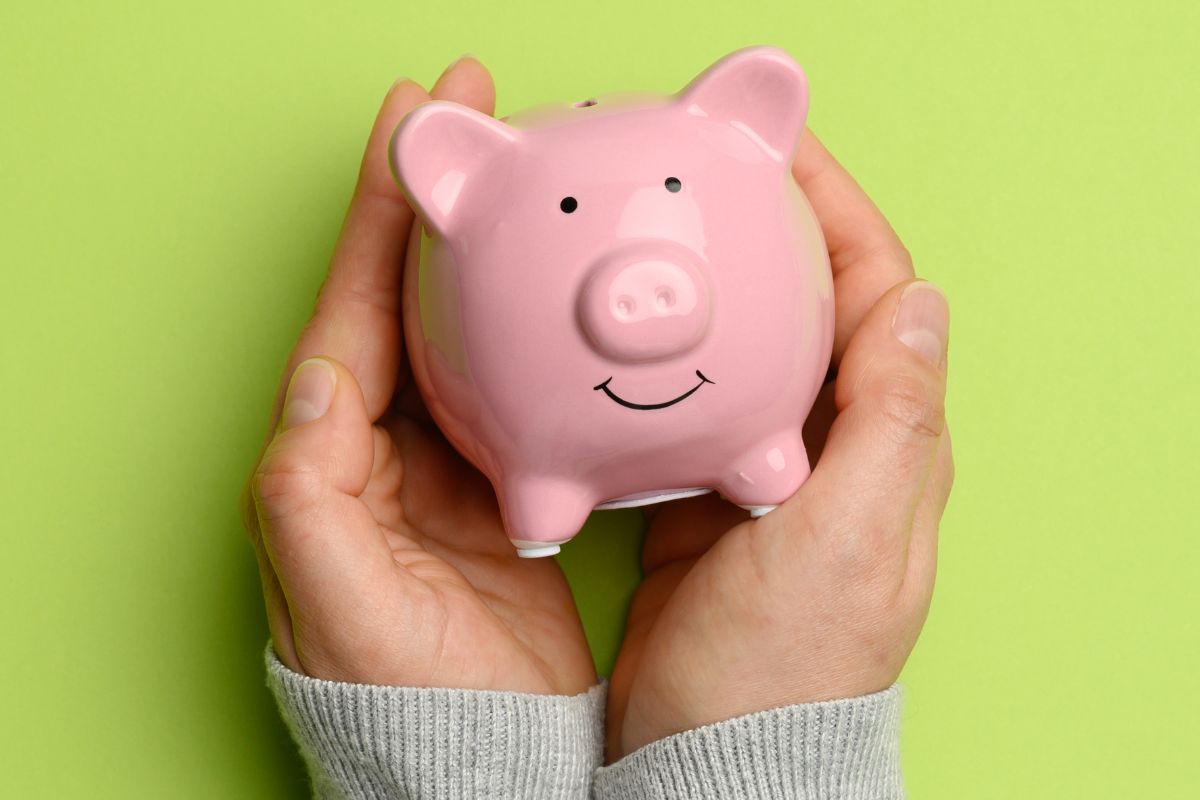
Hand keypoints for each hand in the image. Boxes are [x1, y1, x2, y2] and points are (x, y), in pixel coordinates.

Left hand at [240, 57, 594, 695]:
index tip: (416, 116)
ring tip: (530, 172)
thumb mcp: (336, 596)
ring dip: (488, 249)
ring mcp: (444, 457)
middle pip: (406, 293)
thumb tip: (319, 376)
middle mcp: (381, 441)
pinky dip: (540, 328)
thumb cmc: (397, 690)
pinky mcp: (501, 481)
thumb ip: (312, 488)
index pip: (354, 304)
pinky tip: (573, 295)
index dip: (381, 208)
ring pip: (466, 326)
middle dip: (436, 199)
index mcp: (331, 452)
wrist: (476, 755)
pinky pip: (517, 380)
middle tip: (474, 109)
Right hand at [606, 130, 953, 757]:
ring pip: (755, 351)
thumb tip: (925, 307)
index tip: (786, 159)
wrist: (710, 750)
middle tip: (718, 179)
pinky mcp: (711, 498)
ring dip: (725, 289)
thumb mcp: (850, 537)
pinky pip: (700, 403)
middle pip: (818, 311)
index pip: (882, 301)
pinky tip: (634, 342)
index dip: (843, 221)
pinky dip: (676, 362)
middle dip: (780, 236)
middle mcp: (836, 452)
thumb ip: (889, 422)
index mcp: (886, 449)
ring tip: (672, 236)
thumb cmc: (785, 663)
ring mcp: (770, 474)